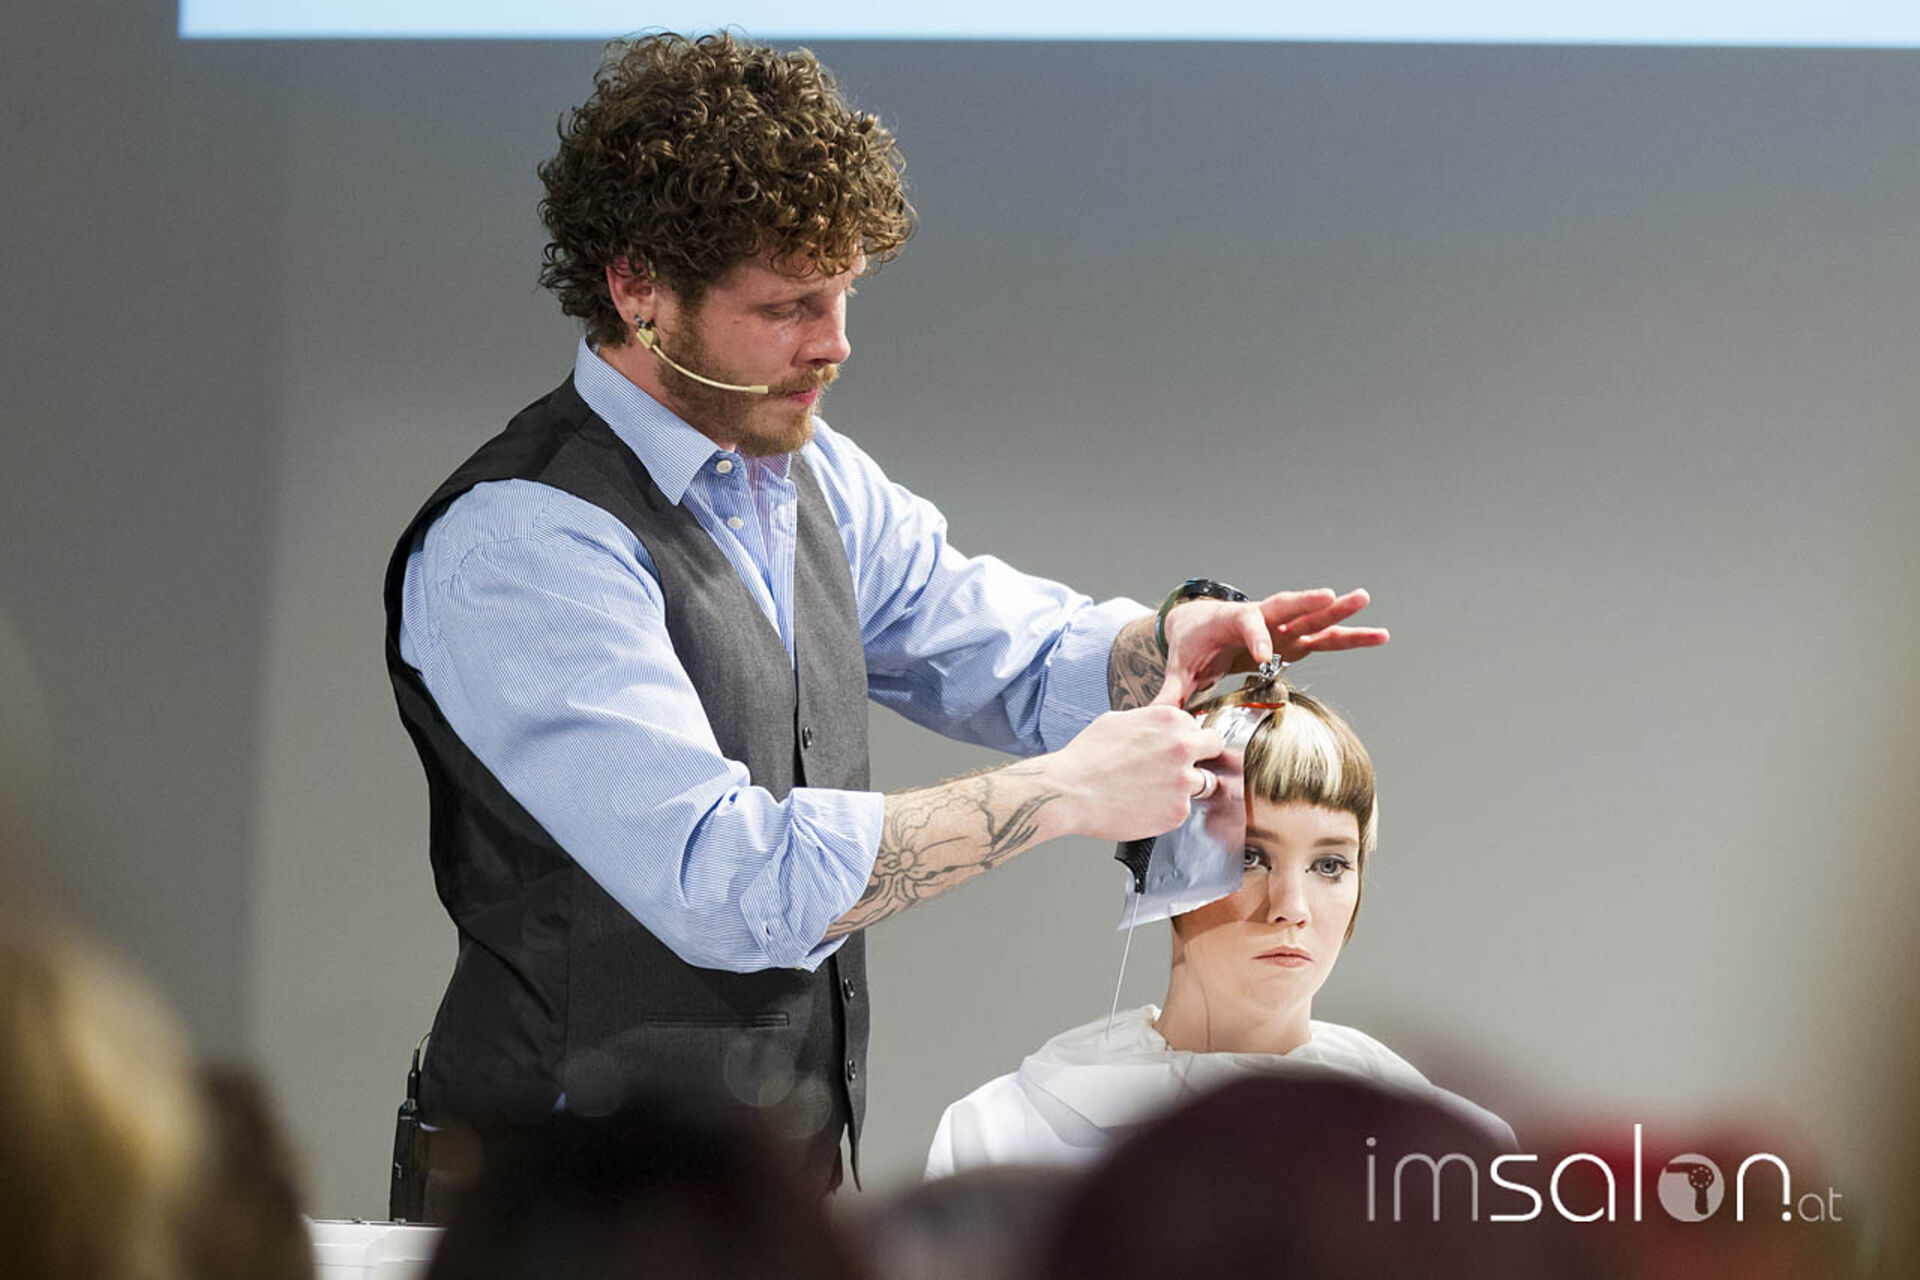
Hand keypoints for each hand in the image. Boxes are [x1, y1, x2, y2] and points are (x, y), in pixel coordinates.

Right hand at [1039, 707, 1226, 841]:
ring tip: (1155, 790)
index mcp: (1171, 720)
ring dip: (1186, 786)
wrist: (1071, 792)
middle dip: (1201, 756)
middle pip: (1214, 749)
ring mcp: (1184, 781)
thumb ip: (1151, 721)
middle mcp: (1184, 748)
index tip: (1177, 748)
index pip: (1198, 727)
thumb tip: (1162, 725)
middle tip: (1180, 767)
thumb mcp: (1119, 720)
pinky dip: (1168, 809)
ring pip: (1203, 783)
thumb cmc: (1087, 757)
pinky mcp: (1178, 811)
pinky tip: (1144, 805)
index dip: (1187, 738)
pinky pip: (1183, 809)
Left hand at [1152, 587, 1387, 707]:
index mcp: (1229, 621)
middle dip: (1308, 602)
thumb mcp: (1179, 666)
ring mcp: (1280, 627)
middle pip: (1286, 606)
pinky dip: (1350, 636)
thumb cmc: (1190, 643)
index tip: (1265, 654)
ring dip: (1339, 612)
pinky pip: (1324, 636)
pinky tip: (1378, 635)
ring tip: (1366, 600)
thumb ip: (1172, 691)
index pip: (1246, 624)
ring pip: (1311, 617)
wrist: (1197, 624)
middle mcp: (1259, 618)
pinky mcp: (1293, 639)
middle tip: (1332, 595)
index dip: (1255, 637)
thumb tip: (1156, 717)